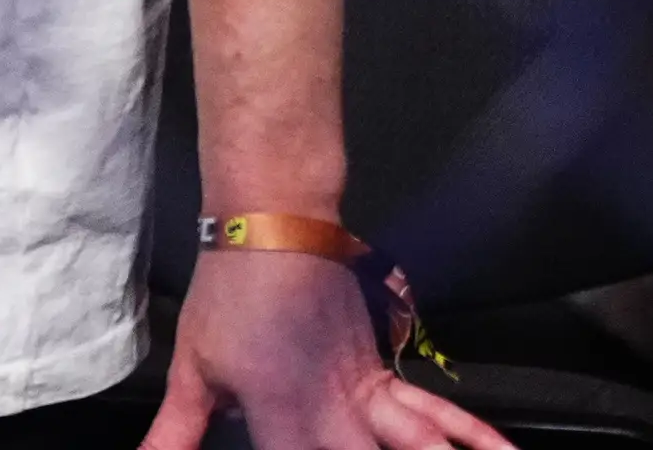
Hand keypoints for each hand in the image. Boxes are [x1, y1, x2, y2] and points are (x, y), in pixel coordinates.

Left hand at [143, 247, 511, 449]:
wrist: (275, 224)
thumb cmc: (227, 296)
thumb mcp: (192, 368)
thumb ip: (177, 431)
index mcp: (281, 418)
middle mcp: (333, 415)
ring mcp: (367, 397)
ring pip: (417, 448)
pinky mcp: (386, 377)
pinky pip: (438, 414)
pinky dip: (475, 436)